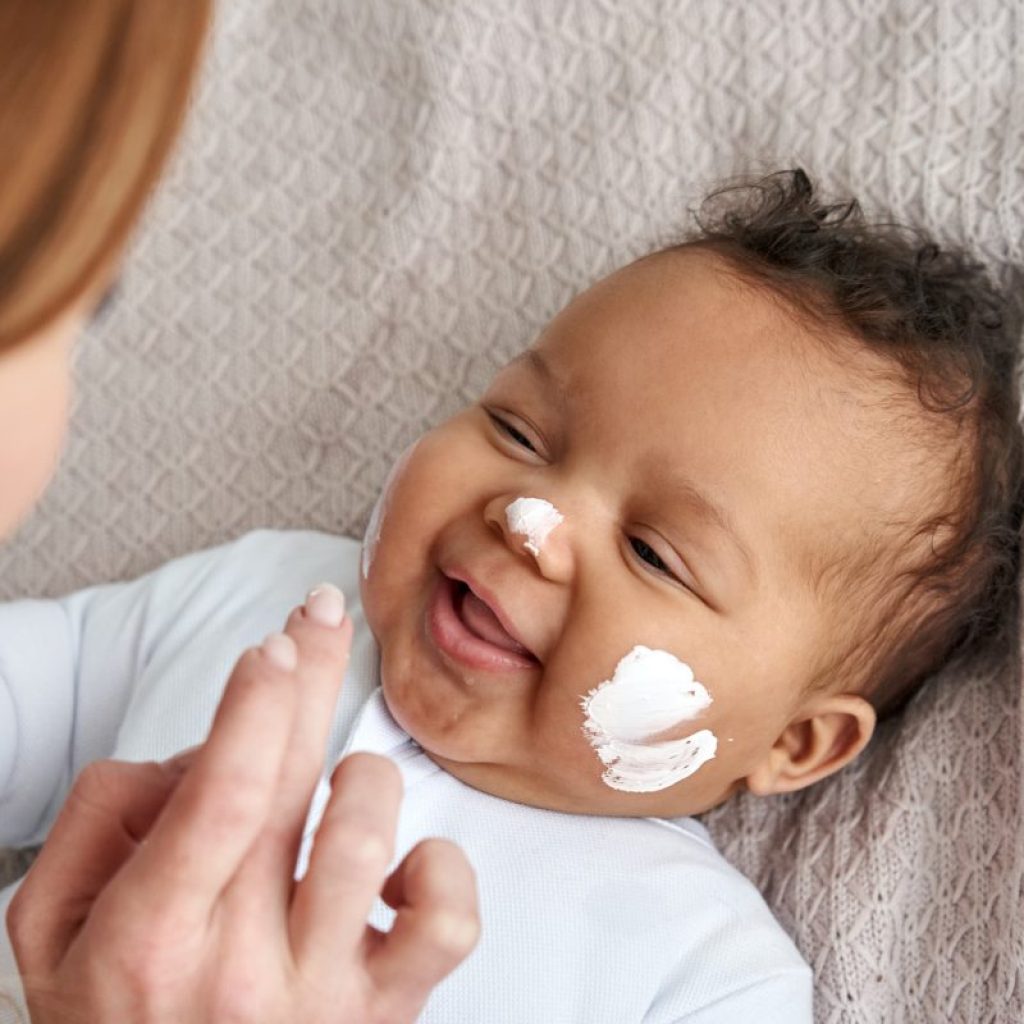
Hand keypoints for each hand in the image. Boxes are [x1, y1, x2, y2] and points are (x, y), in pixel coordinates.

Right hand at [7, 585, 479, 1022]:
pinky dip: (441, 869)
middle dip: (308, 676)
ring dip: (360, 780)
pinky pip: (449, 922)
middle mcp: (241, 968)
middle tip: (317, 619)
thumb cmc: (112, 1015)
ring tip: (337, 788)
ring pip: (370, 835)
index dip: (257, 704)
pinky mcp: (385, 1011)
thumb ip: (102, 816)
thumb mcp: (52, 925)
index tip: (275, 645)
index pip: (223, 795)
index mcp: (152, 936)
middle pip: (294, 784)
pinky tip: (401, 866)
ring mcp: (321, 995)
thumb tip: (201, 751)